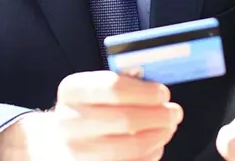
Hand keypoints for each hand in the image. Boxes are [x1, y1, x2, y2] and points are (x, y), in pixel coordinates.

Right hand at [0, 71, 181, 160]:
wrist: (59, 141)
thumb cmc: (88, 108)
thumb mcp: (95, 86)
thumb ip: (123, 80)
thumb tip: (156, 83)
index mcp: (72, 90)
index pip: (113, 87)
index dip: (145, 91)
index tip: (163, 92)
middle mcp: (70, 121)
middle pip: (125, 120)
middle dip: (159, 115)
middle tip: (175, 111)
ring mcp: (78, 151)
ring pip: (130, 147)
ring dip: (159, 136)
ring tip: (168, 127)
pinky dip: (150, 154)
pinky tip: (156, 144)